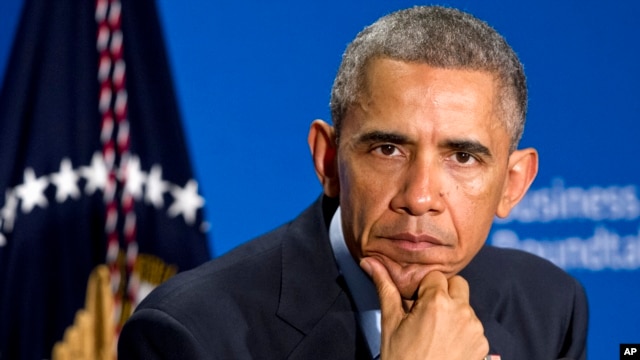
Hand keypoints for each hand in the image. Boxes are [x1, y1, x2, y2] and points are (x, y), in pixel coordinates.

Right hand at [360, 257, 488, 359]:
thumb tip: (369, 261)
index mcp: (438, 302)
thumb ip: (385, 288)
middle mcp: (462, 312)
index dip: (424, 288)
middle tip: (427, 313)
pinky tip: (447, 345)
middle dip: (444, 293)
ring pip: (466, 306)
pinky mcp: (483, 345)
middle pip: (457, 285)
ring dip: (453, 312)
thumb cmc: (401, 358)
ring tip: (435, 333)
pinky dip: (462, 331)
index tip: (415, 304)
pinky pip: (473, 326)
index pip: (435, 275)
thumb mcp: (391, 323)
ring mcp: (476, 329)